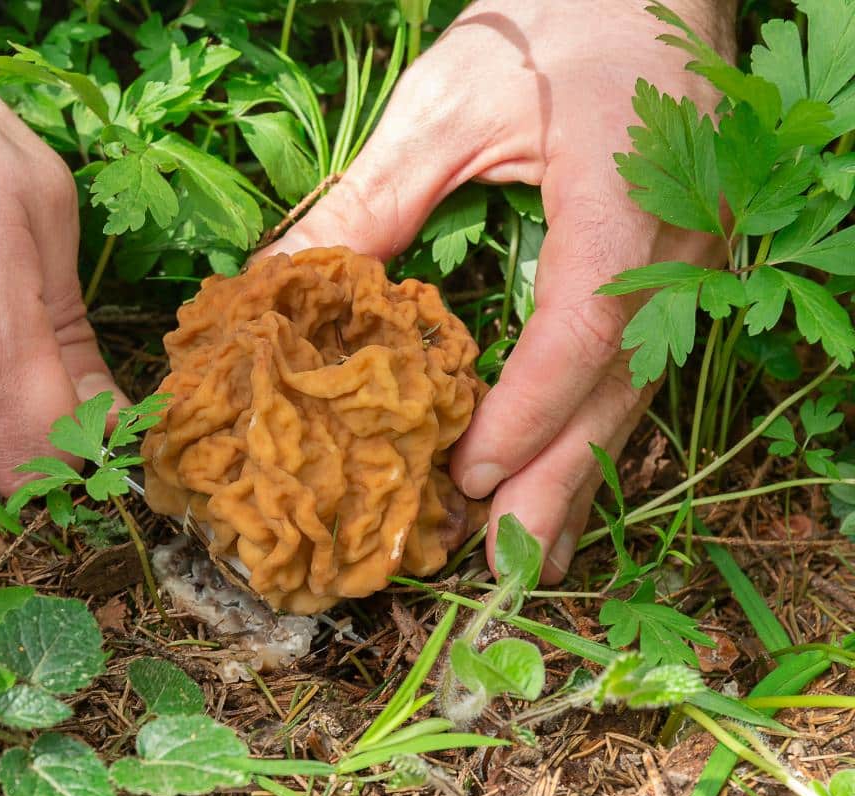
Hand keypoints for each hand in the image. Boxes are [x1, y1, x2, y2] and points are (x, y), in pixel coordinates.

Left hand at [268, 0, 731, 580]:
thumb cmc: (551, 18)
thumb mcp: (448, 100)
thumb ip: (373, 197)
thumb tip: (280, 282)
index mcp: (628, 186)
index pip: (588, 319)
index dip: (532, 406)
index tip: (471, 476)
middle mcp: (679, 238)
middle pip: (621, 381)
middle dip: (558, 478)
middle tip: (499, 565)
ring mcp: (689, 257)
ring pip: (632, 384)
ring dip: (576, 469)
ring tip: (521, 550)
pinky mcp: (674, 265)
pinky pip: (631, 360)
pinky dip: (584, 423)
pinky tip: (550, 471)